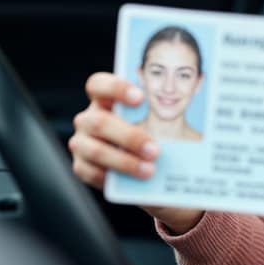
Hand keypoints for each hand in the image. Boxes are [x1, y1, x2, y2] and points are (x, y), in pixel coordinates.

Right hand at [69, 72, 202, 233]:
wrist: (142, 163)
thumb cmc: (151, 132)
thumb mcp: (153, 120)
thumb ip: (156, 113)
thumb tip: (183, 114)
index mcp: (104, 99)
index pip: (98, 84)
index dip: (116, 88)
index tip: (141, 98)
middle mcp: (88, 118)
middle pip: (99, 122)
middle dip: (129, 136)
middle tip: (155, 149)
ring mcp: (80, 142)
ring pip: (95, 150)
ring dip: (124, 161)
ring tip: (150, 170)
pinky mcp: (80, 165)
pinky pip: (90, 172)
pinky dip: (112, 177)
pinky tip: (133, 180)